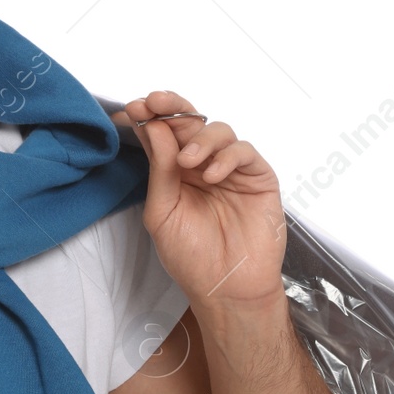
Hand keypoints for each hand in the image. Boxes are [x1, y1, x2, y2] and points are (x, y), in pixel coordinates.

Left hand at [113, 89, 286, 313]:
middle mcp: (203, 166)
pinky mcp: (258, 177)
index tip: (135, 108)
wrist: (227, 289)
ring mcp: (232, 170)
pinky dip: (227, 157)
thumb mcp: (162, 213)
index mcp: (176, 173)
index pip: (164, 134)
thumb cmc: (192, 258)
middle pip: (190, 123)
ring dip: (199, 138)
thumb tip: (153, 127)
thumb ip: (160, 170)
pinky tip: (213, 175)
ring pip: (219, 131)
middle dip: (171, 109)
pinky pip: (244, 152)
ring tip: (187, 162)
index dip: (150, 117)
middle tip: (155, 104)